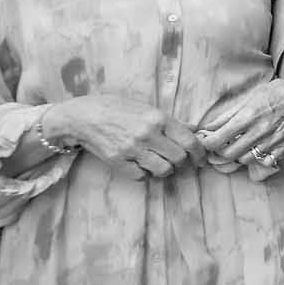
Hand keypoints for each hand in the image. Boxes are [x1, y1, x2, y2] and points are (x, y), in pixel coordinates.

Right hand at [47, 94, 203, 180]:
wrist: (82, 116)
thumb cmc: (116, 108)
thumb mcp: (146, 107)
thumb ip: (171, 121)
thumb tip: (195, 130)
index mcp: (158, 118)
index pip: (189, 141)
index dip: (199, 153)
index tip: (201, 158)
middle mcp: (147, 135)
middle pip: (179, 158)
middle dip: (183, 161)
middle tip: (180, 160)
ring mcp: (131, 150)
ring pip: (163, 170)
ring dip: (166, 169)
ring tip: (161, 162)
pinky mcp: (118, 162)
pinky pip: (142, 176)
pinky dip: (146, 173)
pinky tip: (142, 164)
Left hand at [196, 76, 283, 180]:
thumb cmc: (276, 92)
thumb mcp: (249, 98)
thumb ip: (227, 115)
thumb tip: (208, 128)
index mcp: (248, 116)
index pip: (218, 139)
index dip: (207, 143)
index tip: (206, 141)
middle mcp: (260, 130)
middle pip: (229, 153)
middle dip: (221, 151)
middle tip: (221, 145)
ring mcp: (273, 140)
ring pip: (246, 159)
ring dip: (239, 155)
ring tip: (240, 146)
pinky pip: (266, 162)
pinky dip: (260, 158)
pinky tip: (258, 149)